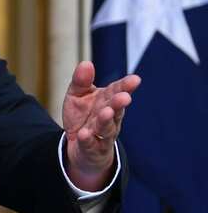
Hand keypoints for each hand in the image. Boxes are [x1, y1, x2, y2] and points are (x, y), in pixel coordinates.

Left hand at [62, 61, 140, 189]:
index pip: (117, 91)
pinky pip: (91, 144)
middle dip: (119, 103)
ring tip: (106, 112)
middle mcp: (109, 117)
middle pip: (115, 109)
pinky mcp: (93, 148)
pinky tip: (84, 134)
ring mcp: (103, 134)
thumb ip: (81, 81)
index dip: (125, 86)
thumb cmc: (83, 116)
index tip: (135, 79)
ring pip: (107, 127)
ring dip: (106, 120)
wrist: (80, 146)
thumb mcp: (77, 96)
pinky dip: (88, 140)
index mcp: (106, 100)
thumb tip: (86, 63)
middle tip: (124, 97)